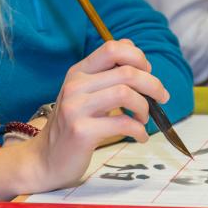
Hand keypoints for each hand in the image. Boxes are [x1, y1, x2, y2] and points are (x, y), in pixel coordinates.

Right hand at [25, 39, 169, 192]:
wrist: (45, 160)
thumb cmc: (72, 125)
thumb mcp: (84, 93)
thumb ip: (105, 73)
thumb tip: (132, 48)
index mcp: (78, 72)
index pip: (112, 48)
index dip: (137, 57)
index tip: (148, 71)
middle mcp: (75, 86)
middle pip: (126, 72)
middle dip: (153, 84)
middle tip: (161, 97)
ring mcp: (76, 108)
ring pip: (125, 93)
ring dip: (144, 107)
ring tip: (144, 119)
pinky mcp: (82, 132)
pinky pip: (122, 124)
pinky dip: (140, 130)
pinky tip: (140, 136)